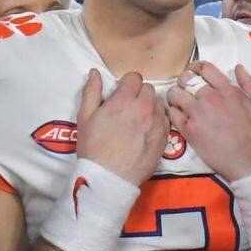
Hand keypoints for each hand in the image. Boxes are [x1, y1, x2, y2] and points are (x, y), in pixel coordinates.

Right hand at [76, 69, 168, 184]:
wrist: (109, 177)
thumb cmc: (94, 148)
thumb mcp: (85, 117)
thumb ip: (91, 91)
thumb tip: (95, 73)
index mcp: (124, 100)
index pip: (134, 78)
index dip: (127, 84)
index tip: (121, 93)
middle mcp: (144, 108)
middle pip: (148, 89)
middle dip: (138, 94)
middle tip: (128, 107)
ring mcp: (157, 123)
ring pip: (158, 104)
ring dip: (149, 106)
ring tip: (137, 119)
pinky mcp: (164, 137)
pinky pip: (165, 120)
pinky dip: (157, 121)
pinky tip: (145, 131)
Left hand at [166, 61, 250, 180]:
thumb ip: (250, 83)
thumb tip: (239, 68)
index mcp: (228, 90)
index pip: (204, 68)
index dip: (196, 67)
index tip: (194, 72)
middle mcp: (210, 98)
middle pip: (186, 79)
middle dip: (184, 80)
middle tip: (186, 87)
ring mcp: (198, 114)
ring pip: (175, 94)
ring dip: (175, 95)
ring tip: (179, 101)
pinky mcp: (189, 130)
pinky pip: (172, 114)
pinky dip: (173, 111)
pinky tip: (179, 115)